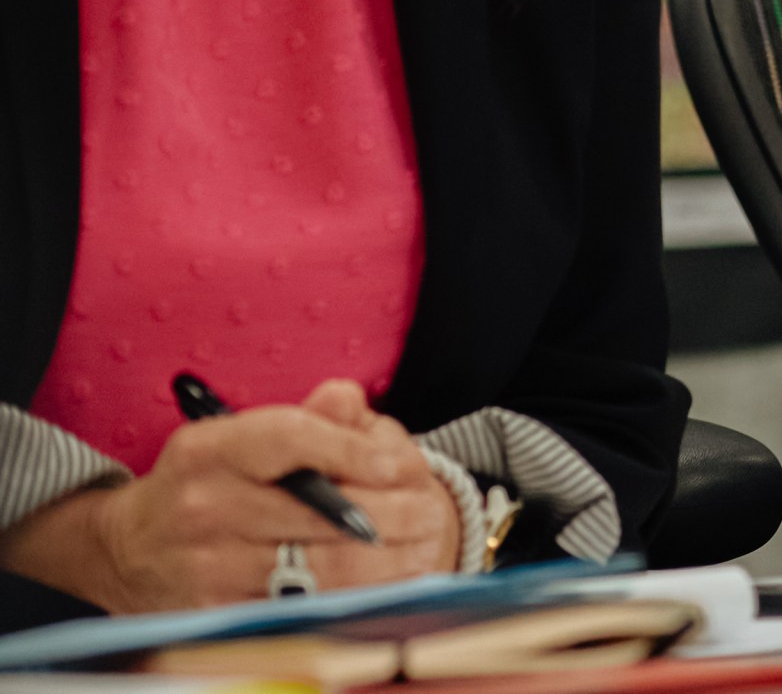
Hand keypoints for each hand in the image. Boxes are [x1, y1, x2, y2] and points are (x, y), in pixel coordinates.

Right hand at [0, 380, 456, 612]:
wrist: (123, 550)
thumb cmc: (204, 483)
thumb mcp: (238, 437)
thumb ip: (304, 420)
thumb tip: (350, 397)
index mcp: (211, 451)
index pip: (290, 440)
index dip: (354, 450)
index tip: (401, 461)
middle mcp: (203, 507)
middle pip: (315, 511)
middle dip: (388, 512)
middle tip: (430, 510)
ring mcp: (206, 565)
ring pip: (315, 567)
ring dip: (382, 560)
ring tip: (422, 546)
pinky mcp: (214, 612)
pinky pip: (298, 606)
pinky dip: (350, 596)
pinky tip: (385, 583)